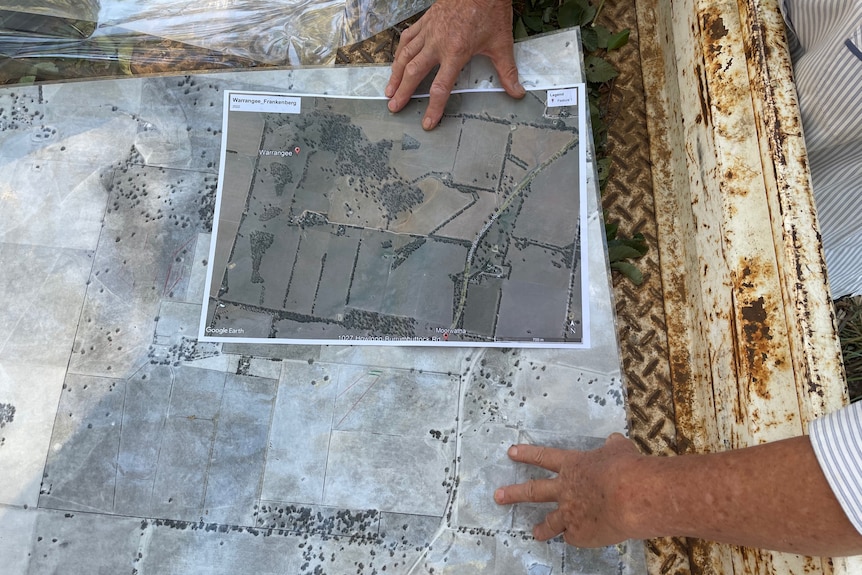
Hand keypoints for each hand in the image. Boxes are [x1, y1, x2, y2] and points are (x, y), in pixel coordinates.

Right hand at [385, 0, 524, 130]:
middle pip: (414, 72)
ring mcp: (429, 30)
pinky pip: (407, 37)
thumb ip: (507, 71)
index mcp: (455, 52)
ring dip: (395, 74)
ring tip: (389, 90)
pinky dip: (399, 51)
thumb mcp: (501, 43)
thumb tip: (516, 92)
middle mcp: (437, 43)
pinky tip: (396, 60)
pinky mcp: (426, 20)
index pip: (441, 87)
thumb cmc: (490, 10)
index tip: (427, 122)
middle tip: (394, 107)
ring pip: (405, 55)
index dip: (434, 107)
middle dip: (403, 92)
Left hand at [494, 433, 641, 546]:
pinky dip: (578, 537)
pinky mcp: (579, 534)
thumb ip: (613, 446)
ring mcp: (569, 513)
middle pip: (534, 491)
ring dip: (542, 528)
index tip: (511, 452)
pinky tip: (582, 538)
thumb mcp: (619, 450)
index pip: (544, 457)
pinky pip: (575, 537)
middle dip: (514, 493)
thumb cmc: (627, 468)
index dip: (527, 454)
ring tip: (535, 533)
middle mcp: (565, 490)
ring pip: (550, 522)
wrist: (630, 496)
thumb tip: (614, 440)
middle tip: (498, 496)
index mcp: (573, 466)